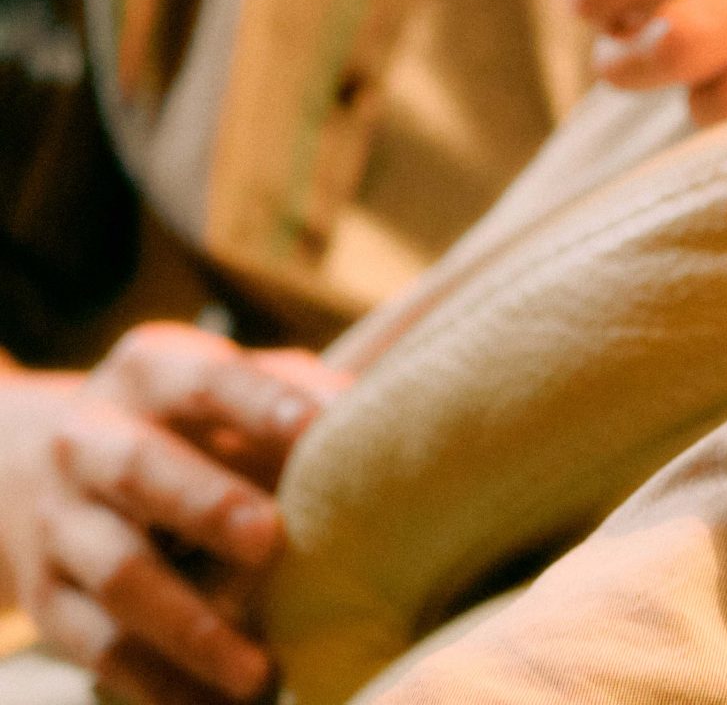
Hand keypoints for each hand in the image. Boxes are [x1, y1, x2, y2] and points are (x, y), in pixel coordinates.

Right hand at [0, 323, 347, 704]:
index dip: (261, 402)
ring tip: (258, 673)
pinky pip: (99, 649)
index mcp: (147, 370)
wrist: (31, 464)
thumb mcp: (221, 385)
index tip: (317, 429)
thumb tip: (375, 413)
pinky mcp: (47, 599)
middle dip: (208, 505)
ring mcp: (60, 522)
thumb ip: (293, 392)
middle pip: (143, 470)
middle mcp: (89, 438)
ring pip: (121, 574)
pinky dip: (159, 683)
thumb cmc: (178, 423)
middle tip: (273, 541)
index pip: (205, 379)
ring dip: (191, 627)